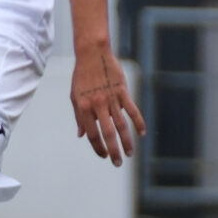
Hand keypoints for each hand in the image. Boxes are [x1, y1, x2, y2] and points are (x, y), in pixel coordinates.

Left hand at [70, 46, 144, 165]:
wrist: (92, 54)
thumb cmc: (82, 77)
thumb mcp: (75, 97)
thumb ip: (79, 117)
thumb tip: (82, 135)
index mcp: (84, 108)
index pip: (92, 134)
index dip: (98, 147)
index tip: (103, 155)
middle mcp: (98, 105)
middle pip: (107, 133)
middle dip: (113, 150)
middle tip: (117, 163)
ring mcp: (111, 98)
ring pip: (121, 125)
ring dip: (126, 141)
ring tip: (129, 153)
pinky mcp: (122, 91)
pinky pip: (132, 110)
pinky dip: (138, 122)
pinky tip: (142, 133)